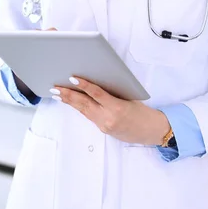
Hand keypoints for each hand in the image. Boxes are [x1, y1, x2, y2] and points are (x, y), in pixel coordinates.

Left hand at [51, 77, 170, 145]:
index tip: (72, 78)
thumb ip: (112, 93)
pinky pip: (89, 116)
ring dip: (70, 102)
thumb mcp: (129, 98)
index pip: (96, 94)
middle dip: (68, 95)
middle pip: (84, 104)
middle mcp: (108, 118)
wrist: (151, 131)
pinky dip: (80, 108)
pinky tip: (72, 103)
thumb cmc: (143, 112)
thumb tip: (95, 85)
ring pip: (83, 111)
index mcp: (117, 107)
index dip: (84, 85)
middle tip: (55, 88)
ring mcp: (104, 125)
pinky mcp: (103, 129)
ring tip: (58, 94)